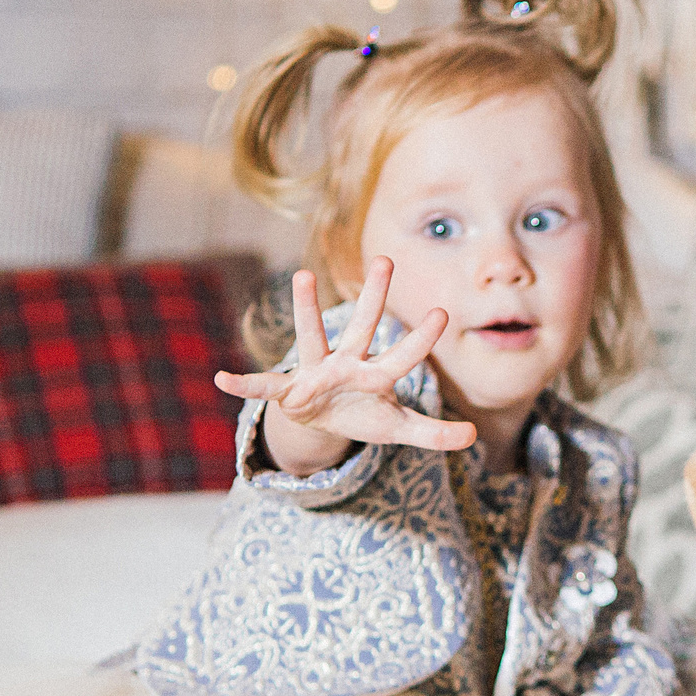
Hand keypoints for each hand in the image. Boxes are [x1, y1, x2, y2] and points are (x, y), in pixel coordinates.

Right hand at [214, 260, 475, 474]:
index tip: (441, 312)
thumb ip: (434, 432)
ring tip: (302, 276)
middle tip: (386, 259)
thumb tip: (473, 436)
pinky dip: (245, 384)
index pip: (403, 356)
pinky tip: (222, 380)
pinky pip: (265, 385)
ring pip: (313, 336)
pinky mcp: (289, 389)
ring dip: (307, 309)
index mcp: (376, 375)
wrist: (321, 421)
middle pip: (363, 326)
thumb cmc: (362, 415)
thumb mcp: (398, 430)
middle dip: (374, 297)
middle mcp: (347, 364)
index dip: (420, 339)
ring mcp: (316, 372)